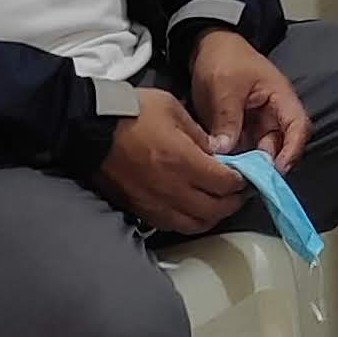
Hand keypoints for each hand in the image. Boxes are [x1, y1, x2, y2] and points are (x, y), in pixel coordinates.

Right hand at [97, 89, 251, 234]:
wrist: (91, 129)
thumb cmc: (134, 113)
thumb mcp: (175, 110)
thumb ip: (200, 136)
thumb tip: (218, 155)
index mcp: (183, 161)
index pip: (225, 183)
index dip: (241, 181)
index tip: (247, 174)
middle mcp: (173, 189)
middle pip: (216, 209)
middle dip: (233, 201)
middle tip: (239, 190)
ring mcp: (156, 203)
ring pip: (197, 224)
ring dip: (214, 216)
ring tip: (219, 201)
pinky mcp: (141, 210)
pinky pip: (174, 226)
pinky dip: (191, 221)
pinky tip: (194, 208)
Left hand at [184, 27, 307, 170]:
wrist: (206, 45)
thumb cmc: (224, 58)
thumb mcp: (224, 86)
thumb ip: (227, 118)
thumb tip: (224, 152)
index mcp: (280, 98)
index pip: (298, 127)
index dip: (292, 150)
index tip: (276, 170)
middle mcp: (273, 114)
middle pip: (279, 145)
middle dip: (264, 164)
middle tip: (243, 177)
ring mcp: (257, 123)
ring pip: (259, 151)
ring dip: (247, 163)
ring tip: (229, 173)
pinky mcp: (241, 129)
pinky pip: (242, 149)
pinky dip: (234, 158)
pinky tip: (220, 166)